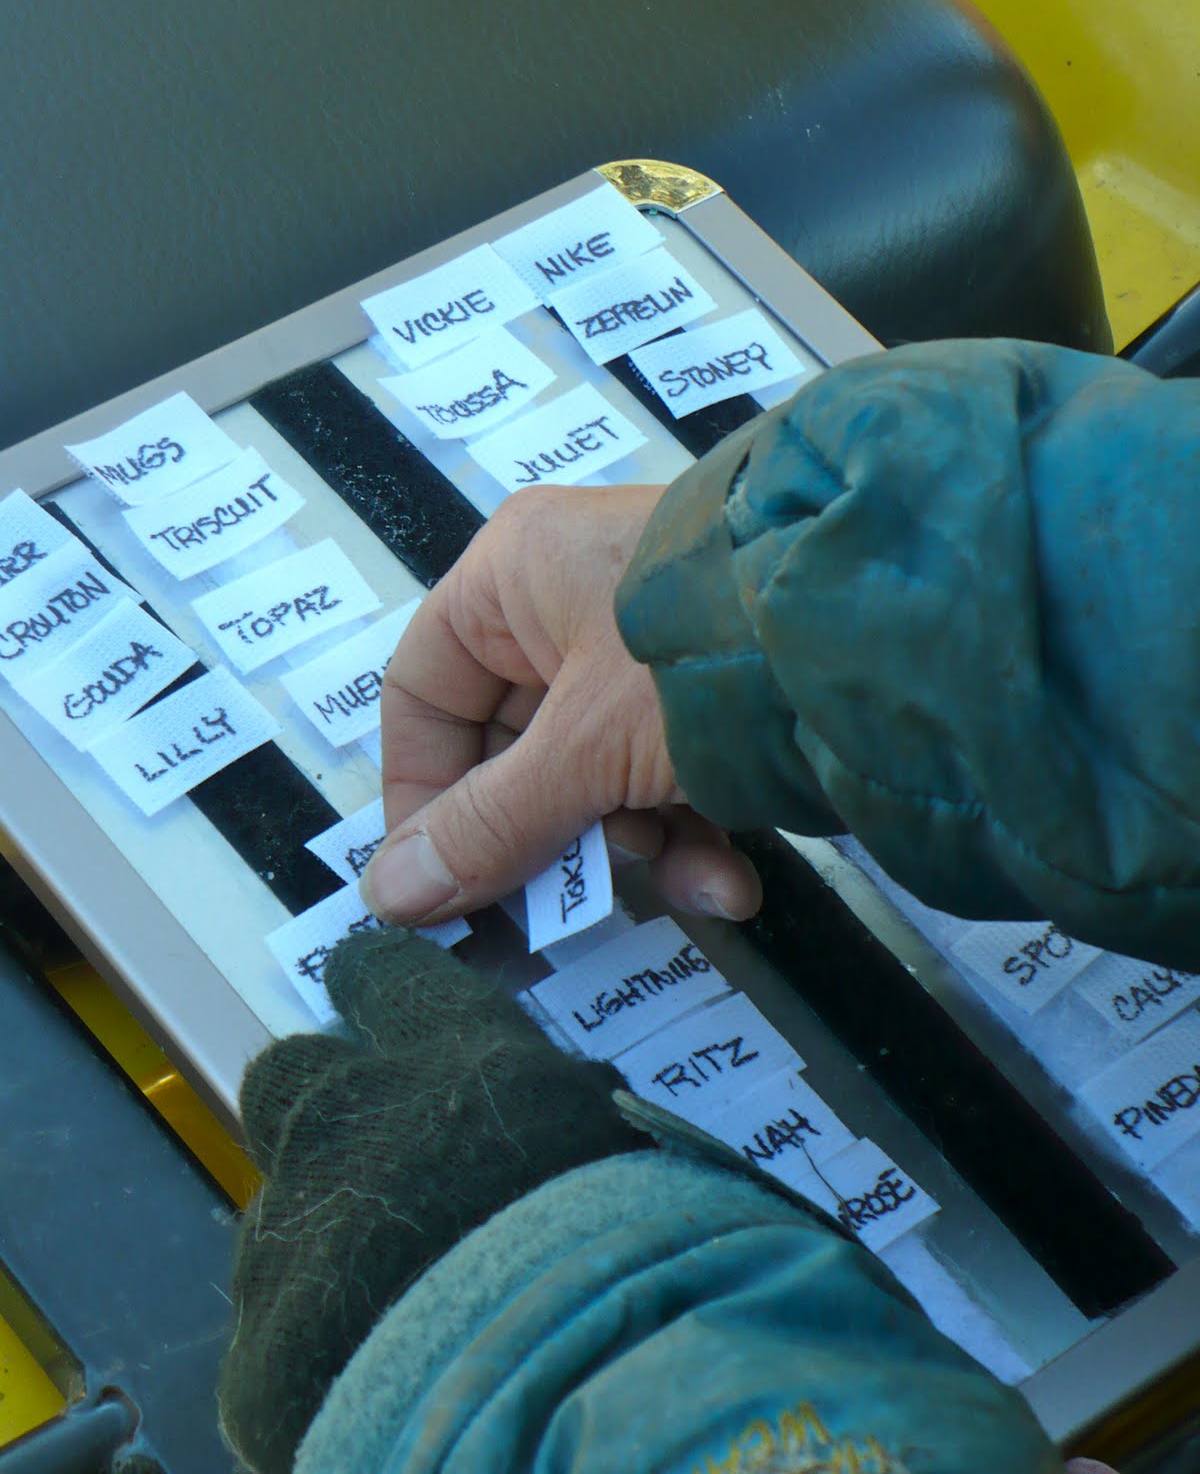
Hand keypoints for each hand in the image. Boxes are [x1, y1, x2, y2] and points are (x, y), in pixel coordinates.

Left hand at [219, 929, 644, 1473]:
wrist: (564, 1380)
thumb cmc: (626, 1243)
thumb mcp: (617, 1141)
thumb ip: (563, 1108)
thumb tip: (565, 1104)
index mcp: (454, 1052)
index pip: (383, 974)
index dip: (371, 983)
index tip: (364, 987)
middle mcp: (355, 1116)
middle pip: (288, 1074)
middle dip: (318, 1107)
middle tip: (371, 1158)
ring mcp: (294, 1227)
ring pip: (277, 1207)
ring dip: (321, 1233)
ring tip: (386, 1289)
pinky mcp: (262, 1342)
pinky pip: (274, 1327)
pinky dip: (315, 1341)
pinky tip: (373, 1371)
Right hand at [360, 484, 761, 925]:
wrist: (882, 624)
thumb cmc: (702, 654)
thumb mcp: (587, 748)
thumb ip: (491, 827)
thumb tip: (388, 900)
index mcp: (512, 578)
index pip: (423, 694)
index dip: (420, 794)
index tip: (435, 882)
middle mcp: (569, 602)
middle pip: (513, 748)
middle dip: (550, 838)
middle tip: (556, 914)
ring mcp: (644, 651)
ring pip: (594, 775)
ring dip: (637, 846)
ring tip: (692, 883)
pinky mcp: (709, 691)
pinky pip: (664, 772)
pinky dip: (693, 832)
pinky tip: (732, 880)